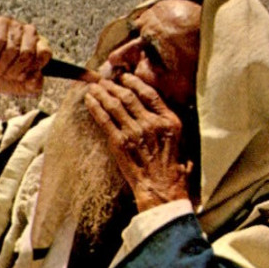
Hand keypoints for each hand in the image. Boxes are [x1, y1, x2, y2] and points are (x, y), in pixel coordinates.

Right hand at [0, 16, 51, 96]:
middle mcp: (30, 32)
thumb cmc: (7, 74)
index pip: (44, 53)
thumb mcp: (24, 85)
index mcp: (41, 45)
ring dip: (1, 67)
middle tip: (5, 75)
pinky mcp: (0, 23)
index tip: (21, 77)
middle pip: (27, 54)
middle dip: (14, 70)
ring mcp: (16, 26)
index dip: (32, 68)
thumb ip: (35, 85)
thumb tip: (35, 79)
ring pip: (11, 50)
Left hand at [84, 71, 192, 210]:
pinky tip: (89, 100)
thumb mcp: (180, 140)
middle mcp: (151, 123)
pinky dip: (95, 107)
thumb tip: (157, 106)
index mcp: (169, 120)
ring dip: (101, 93)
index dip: (134, 83)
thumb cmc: (172, 168)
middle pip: (128, 97)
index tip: (124, 78)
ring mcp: (134, 132)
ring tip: (93, 87)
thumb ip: (168, 121)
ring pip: (114, 105)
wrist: (161, 189)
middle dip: (113, 86)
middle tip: (103, 81)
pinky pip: (104, 119)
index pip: (149, 93)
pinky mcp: (119, 143)